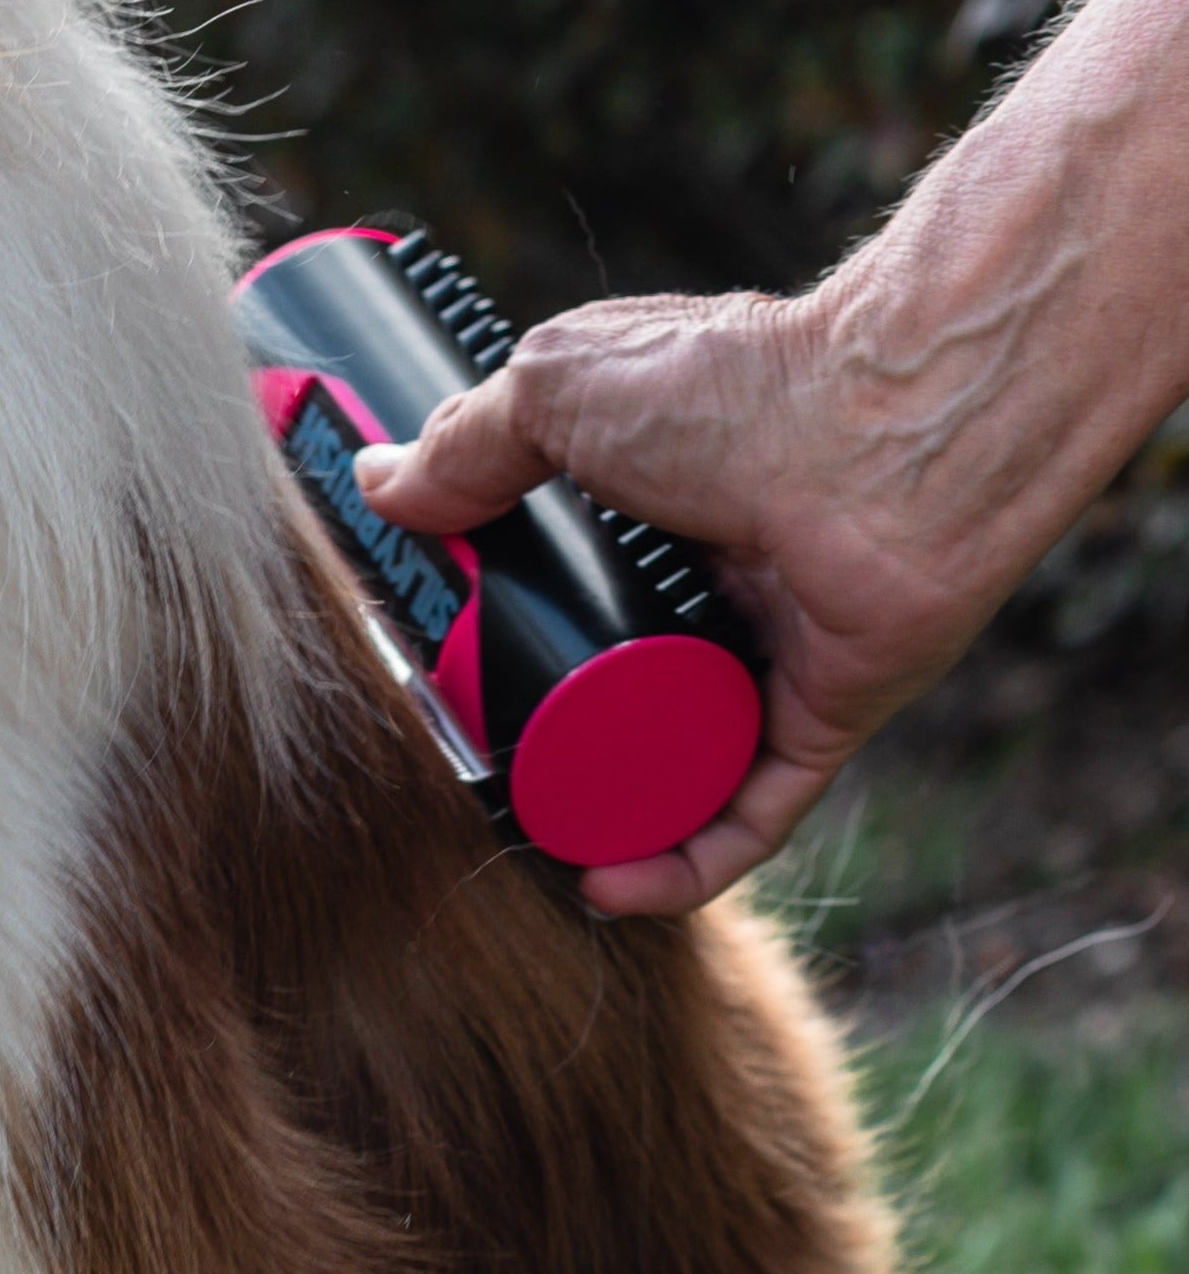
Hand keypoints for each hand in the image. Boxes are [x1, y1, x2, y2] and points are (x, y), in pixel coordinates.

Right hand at [353, 287, 1024, 917]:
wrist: (890, 433)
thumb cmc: (734, 387)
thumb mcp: (555, 388)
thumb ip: (467, 439)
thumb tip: (382, 484)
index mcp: (651, 492)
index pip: (564, 571)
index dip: (502, 610)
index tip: (437, 645)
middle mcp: (710, 576)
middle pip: (613, 675)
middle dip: (547, 728)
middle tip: (476, 756)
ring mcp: (767, 651)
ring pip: (680, 757)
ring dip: (613, 813)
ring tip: (539, 844)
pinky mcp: (821, 717)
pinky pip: (751, 812)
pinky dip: (686, 860)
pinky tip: (613, 886)